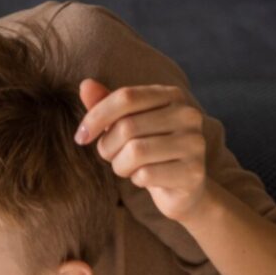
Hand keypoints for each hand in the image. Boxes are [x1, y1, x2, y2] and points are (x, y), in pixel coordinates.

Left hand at [75, 78, 207, 222]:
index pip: (125, 97)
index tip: (81, 136)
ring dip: (120, 165)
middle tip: (112, 157)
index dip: (96, 116)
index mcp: (171, 96)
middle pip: (127, 126)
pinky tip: (145, 179)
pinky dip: (136, 180)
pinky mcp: (193, 171)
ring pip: (135, 152)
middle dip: (107, 147)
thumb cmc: (149, 152)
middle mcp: (188, 115)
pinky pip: (146, 175)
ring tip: (127, 168)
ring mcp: (194, 143)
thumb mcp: (126, 125)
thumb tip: (85, 85)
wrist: (183, 189)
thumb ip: (107, 105)